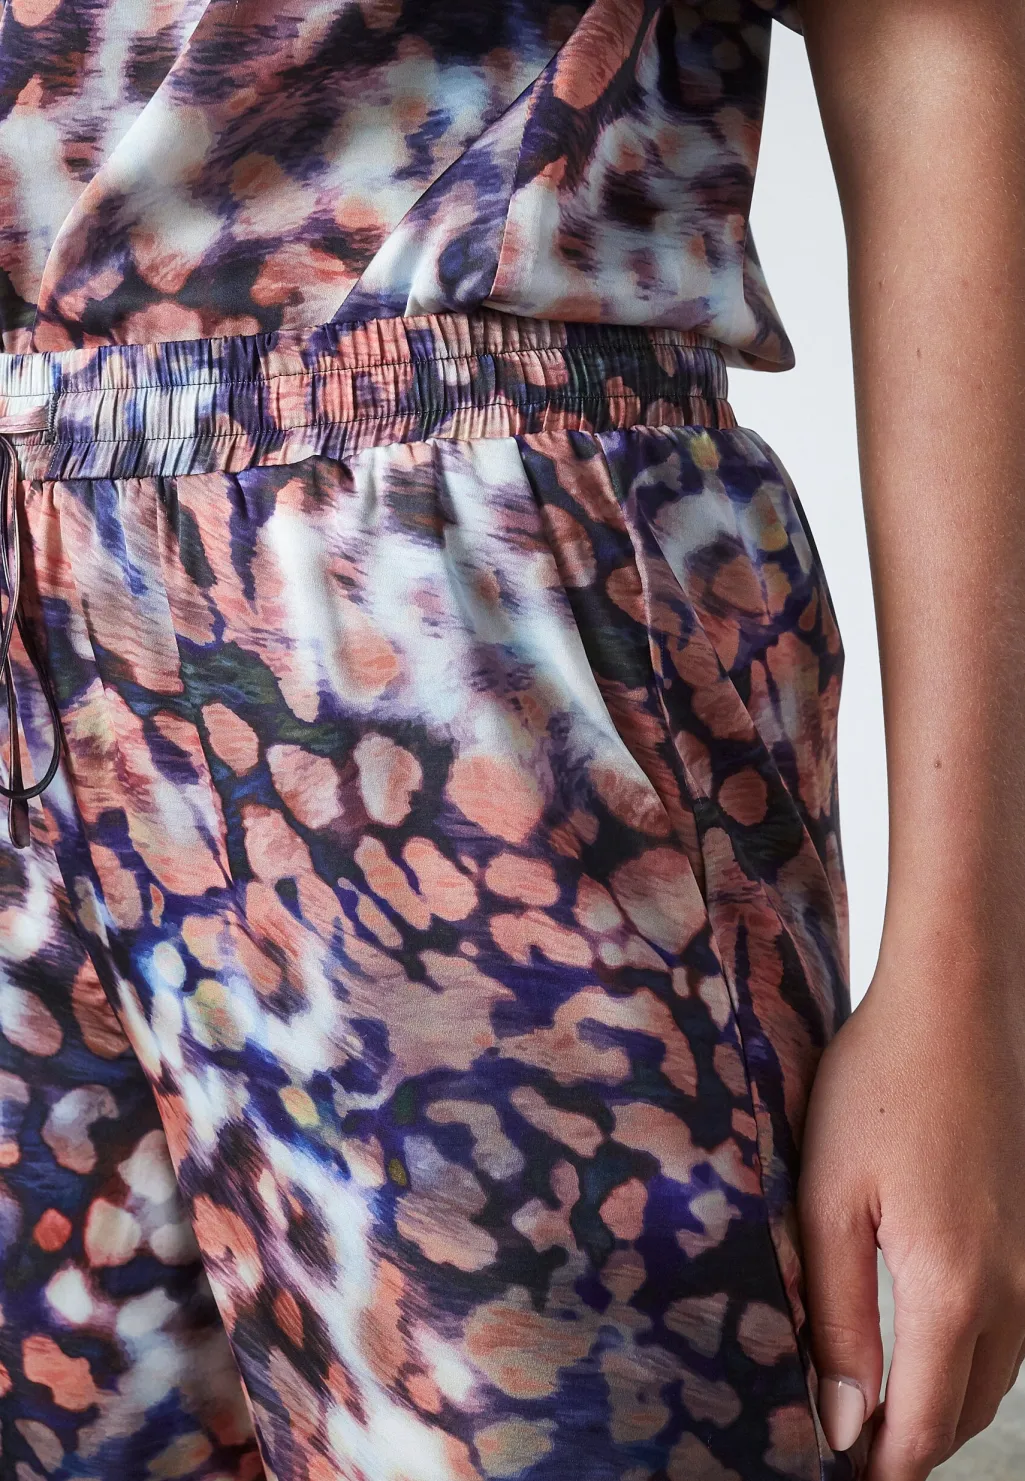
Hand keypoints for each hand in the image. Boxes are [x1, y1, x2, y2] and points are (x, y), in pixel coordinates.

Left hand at [798, 953, 1024, 1479]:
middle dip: (911, 1445)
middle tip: (851, 1450)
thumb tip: (843, 1421)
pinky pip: (1010, 1331)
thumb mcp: (830, 1199)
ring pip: (994, 1376)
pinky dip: (969, 1360)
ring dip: (942, 1406)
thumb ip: (837, 1316)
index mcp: (954, 1289)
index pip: (924, 1425)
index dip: (881, 1467)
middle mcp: (1011, 1290)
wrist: (955, 1008)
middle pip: (966, 1411)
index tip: (837, 1479)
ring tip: (879, 1412)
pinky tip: (927, 1346)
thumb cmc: (879, 1088)